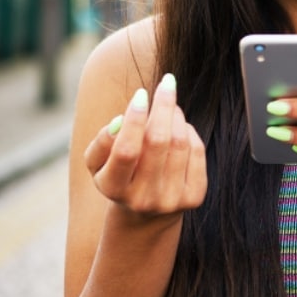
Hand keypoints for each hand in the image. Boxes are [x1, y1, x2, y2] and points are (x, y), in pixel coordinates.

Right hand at [84, 74, 207, 218]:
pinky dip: (189, 131)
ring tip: (170, 106)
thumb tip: (120, 121)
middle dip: (163, 106)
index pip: (126, 150)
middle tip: (167, 83)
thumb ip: (102, 142)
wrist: (146, 213)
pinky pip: (197, 151)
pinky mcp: (194, 197)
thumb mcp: (99, 163)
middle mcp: (143, 198)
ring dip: (176, 116)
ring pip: (180, 142)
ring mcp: (171, 199)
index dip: (134, 119)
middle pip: (158, 142)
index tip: (141, 93)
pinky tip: (179, 128)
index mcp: (114, 189)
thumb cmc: (119, 174)